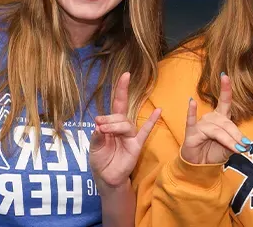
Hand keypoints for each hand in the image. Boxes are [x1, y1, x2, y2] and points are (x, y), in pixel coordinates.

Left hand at [90, 72, 161, 189]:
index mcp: (111, 125)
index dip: (121, 89)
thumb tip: (99, 125)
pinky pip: (145, 132)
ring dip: (115, 125)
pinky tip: (158, 111)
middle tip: (99, 127)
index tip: (125, 75)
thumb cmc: (100, 161)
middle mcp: (122, 127)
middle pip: (119, 115)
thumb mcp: (93, 148)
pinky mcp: (136, 145)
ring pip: (126, 124)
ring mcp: (130, 136)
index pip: (118, 104)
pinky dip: (151, 121)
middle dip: (108, 119)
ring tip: (105, 132)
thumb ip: (96, 137)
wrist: (106, 178)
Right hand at [180, 73, 249, 164]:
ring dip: (228, 140)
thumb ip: (236, 144)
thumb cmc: (214, 153)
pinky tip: (192, 102)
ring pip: (217, 129)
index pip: (224, 102)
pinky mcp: (191, 132)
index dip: (225, 89)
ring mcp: (200, 124)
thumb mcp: (229, 148)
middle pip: (226, 122)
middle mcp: (211, 118)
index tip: (225, 76)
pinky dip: (191, 112)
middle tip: (244, 147)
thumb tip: (245, 145)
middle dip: (236, 135)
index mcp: (221, 118)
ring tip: (237, 150)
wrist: (200, 166)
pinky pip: (191, 121)